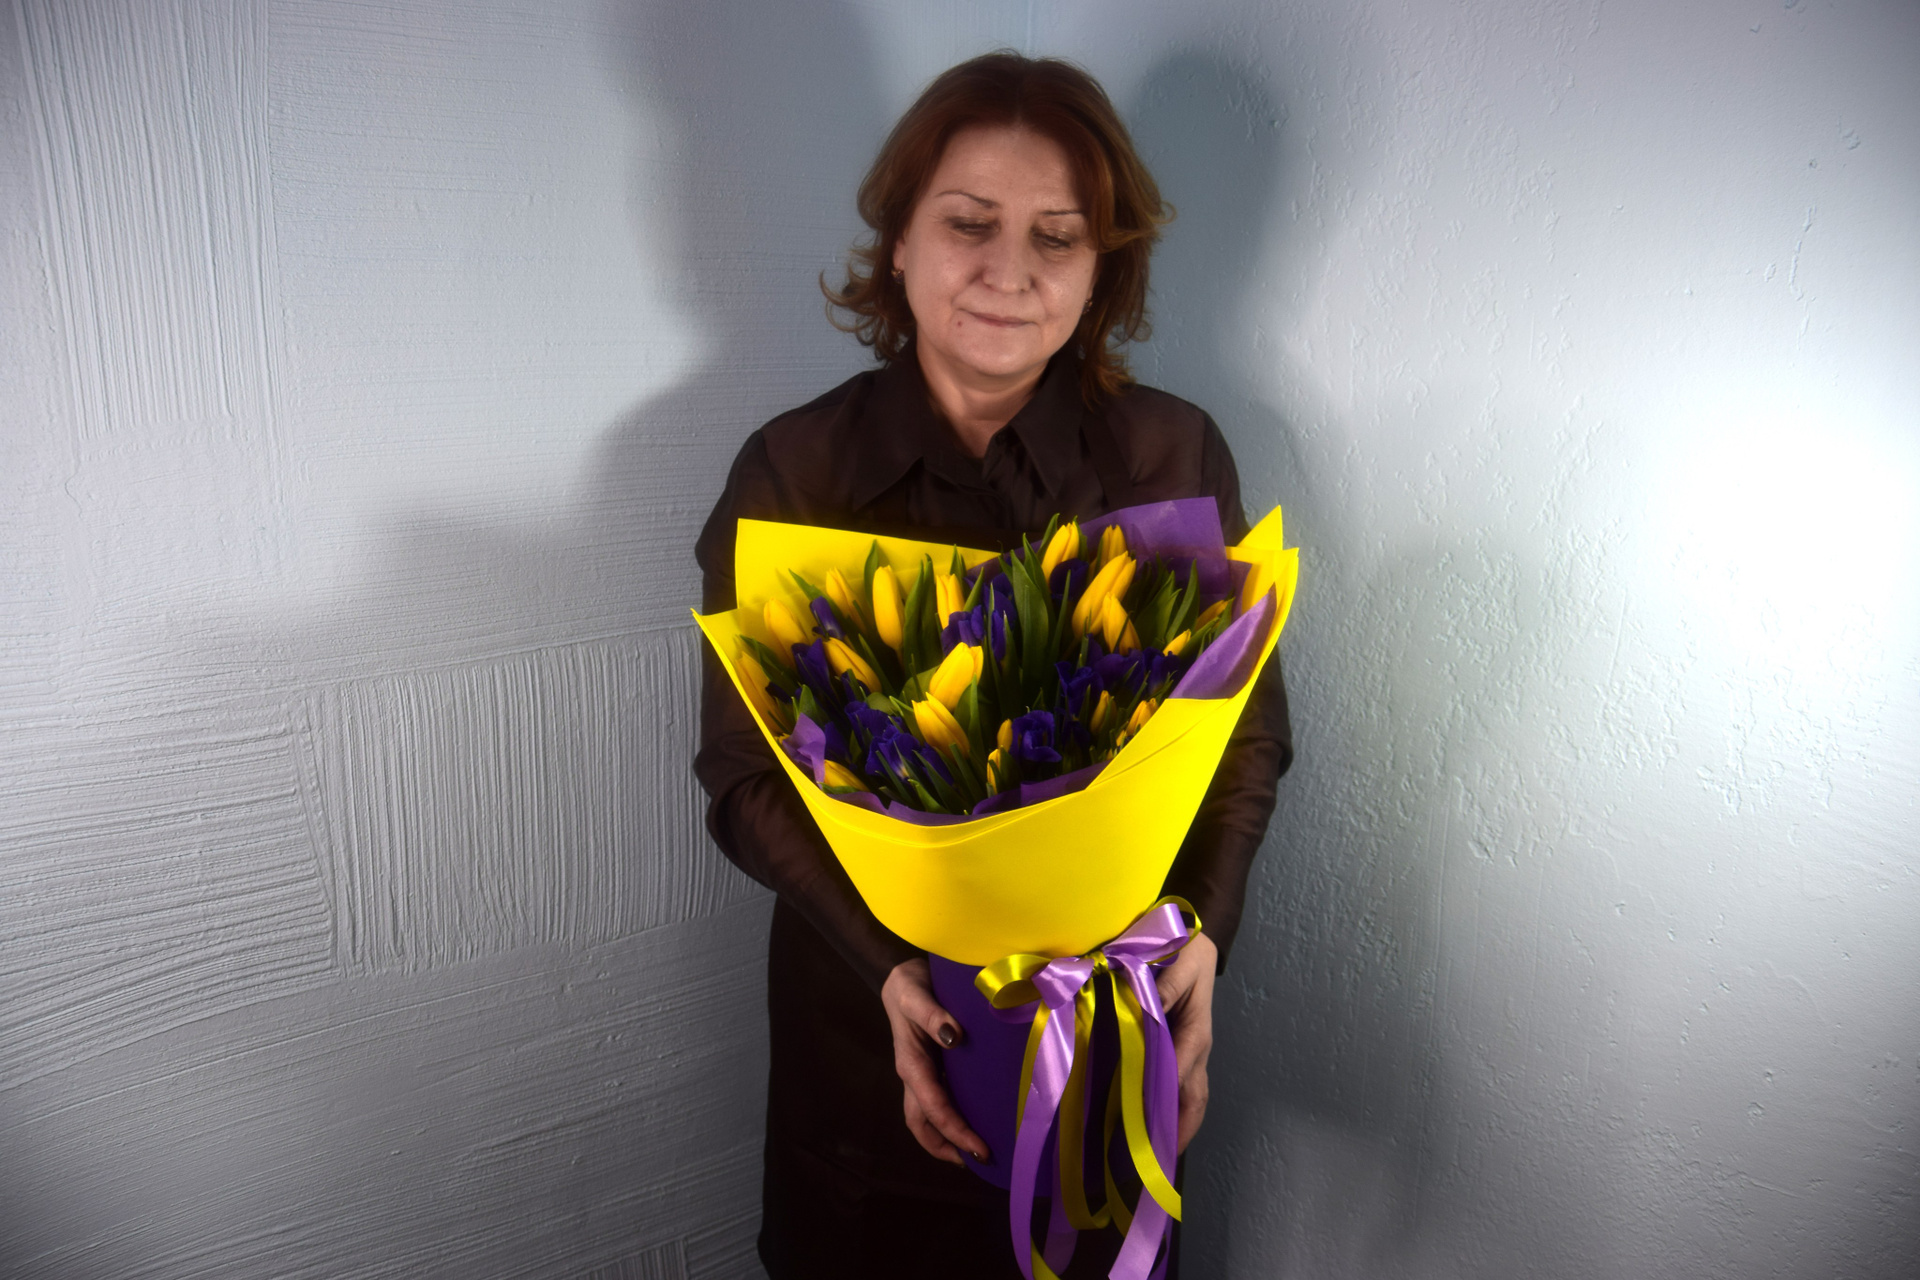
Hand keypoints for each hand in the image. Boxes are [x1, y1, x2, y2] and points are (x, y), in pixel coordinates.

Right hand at [882, 957, 990, 1166]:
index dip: (955, 1131)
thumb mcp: (915, 993)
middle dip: (947, 1147)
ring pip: (927, 1118)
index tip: (980, 1150)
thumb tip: (954, 1037)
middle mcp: (913, 1075)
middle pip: (923, 1124)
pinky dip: (953, 1119)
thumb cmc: (910, 984)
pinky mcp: (931, 1068)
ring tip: (976, 1153)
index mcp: (910, 1063)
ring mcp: (921, 1074)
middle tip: (980, 1161)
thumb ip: (933, 1014)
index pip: (933, 1107)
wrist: (902, 975)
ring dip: (947, 1139)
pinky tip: (977, 1119)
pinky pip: (939, 1101)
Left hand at [1154, 930, 1217, 1153]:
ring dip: (1175, 1126)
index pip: (1179, 1075)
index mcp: (1195, 1033)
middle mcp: (1195, 1049)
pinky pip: (1177, 1085)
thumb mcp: (1178, 963)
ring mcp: (1189, 1051)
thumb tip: (1146, 1012)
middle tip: (1159, 1163)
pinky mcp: (1179, 1048)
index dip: (1163, 1101)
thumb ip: (1162, 988)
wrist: (1193, 940)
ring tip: (1154, 1155)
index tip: (1146, 1126)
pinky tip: (1147, 1123)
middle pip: (1194, 1099)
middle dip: (1180, 1131)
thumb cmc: (1184, 950)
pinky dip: (1167, 1108)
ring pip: (1189, 1097)